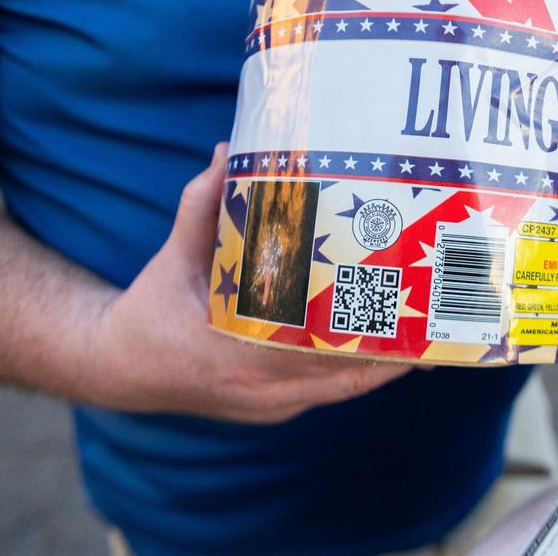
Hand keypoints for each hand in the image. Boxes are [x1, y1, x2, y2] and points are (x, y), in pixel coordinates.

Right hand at [88, 144, 409, 422]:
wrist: (121, 367)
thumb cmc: (152, 308)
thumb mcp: (174, 255)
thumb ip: (202, 204)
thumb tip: (229, 149)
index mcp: (236, 356)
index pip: (317, 353)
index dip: (368, 338)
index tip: (409, 314)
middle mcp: (260, 390)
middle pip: (346, 375)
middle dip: (395, 348)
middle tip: (436, 314)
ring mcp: (271, 405)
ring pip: (344, 388)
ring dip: (386, 362)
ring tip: (430, 331)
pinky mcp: (275, 408)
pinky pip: (330, 392)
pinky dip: (360, 370)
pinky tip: (392, 345)